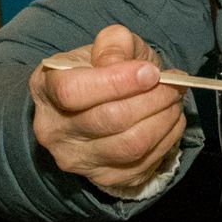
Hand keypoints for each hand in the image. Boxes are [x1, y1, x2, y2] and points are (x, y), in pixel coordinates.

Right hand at [29, 24, 184, 193]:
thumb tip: (128, 66)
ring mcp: (76, 159)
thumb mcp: (108, 44)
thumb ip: (115, 44)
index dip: (118, 82)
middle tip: (174, 85)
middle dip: (154, 99)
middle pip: (110, 120)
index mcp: (46, 88)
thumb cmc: (103, 69)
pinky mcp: (102, 177)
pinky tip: (170, 120)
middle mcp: (54, 130)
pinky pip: (143, 164)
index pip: (74, 92)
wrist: (99, 102)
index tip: (151, 72)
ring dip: (164, 120)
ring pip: (131, 146)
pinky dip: (166, 140)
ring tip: (175, 100)